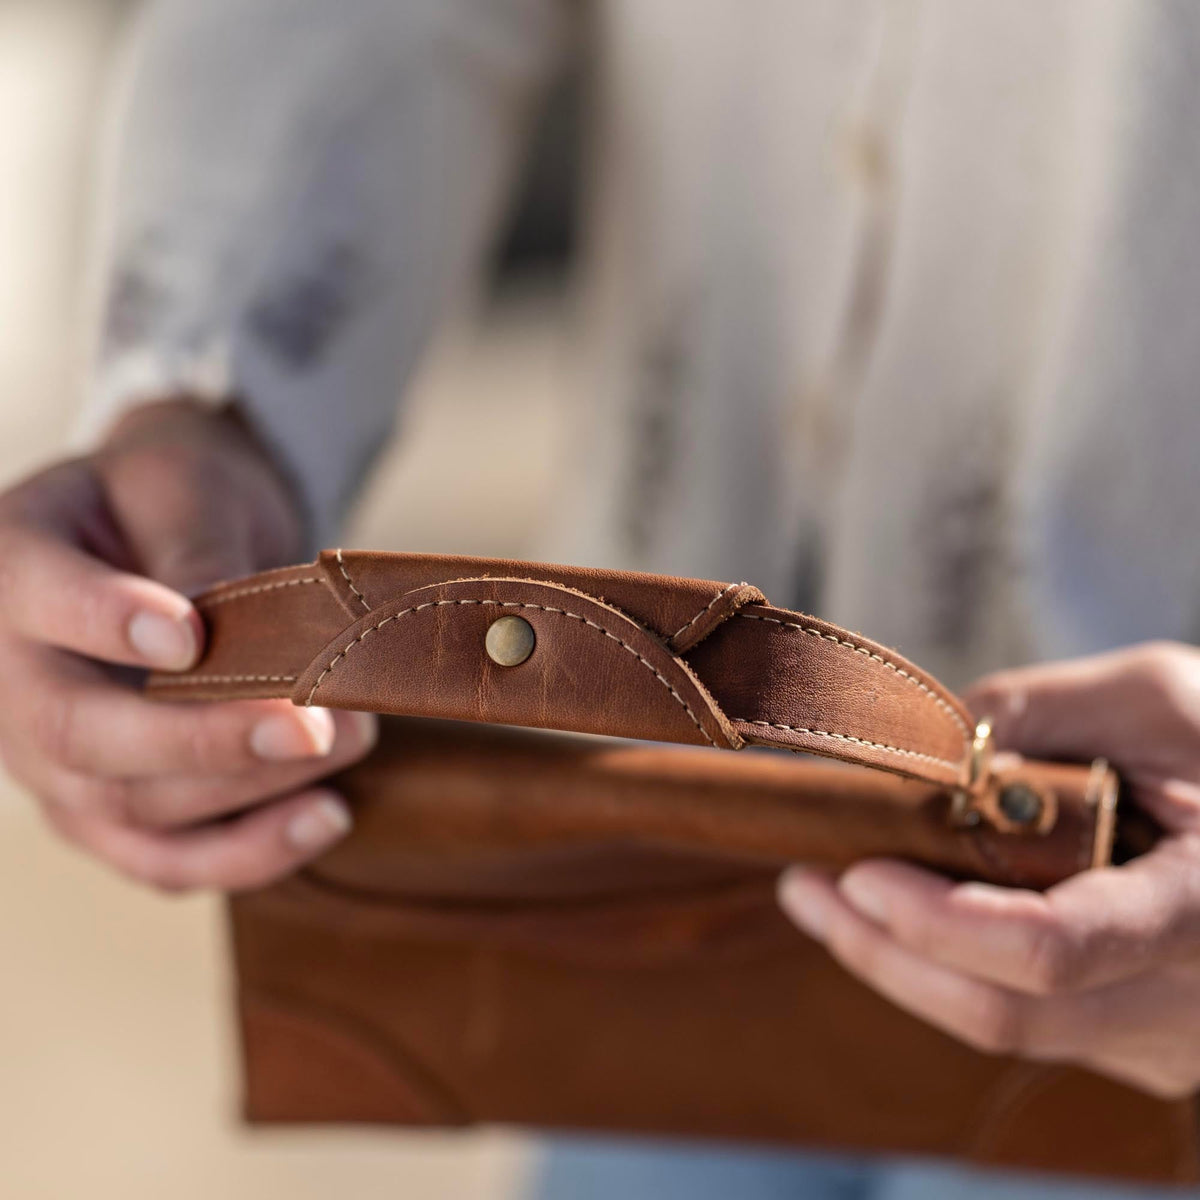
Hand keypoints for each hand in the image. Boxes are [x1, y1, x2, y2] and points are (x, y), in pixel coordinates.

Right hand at [0, 399, 375, 891]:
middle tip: (307, 725)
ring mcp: (51, 759)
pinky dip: (249, 852)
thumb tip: (232, 645)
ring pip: (131, 809)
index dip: (109, 623)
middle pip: (81, 735)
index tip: (191, 632)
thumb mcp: (182, 489)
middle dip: (203, 740)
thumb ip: (195, 552)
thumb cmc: (171, 498)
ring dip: (250, 791)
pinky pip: (166, 858)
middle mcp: (10, 681)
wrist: (171, 531)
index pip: (45, 605)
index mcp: (12, 572)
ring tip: (347, 742)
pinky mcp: (108, 809)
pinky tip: (327, 815)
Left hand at [779, 641, 1199, 1097]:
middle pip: (1005, 1010)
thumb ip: (1033, 713)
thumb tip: (920, 754)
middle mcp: (1191, 1000)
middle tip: (803, 885)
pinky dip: (943, 970)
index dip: (938, 920)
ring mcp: (1162, 1036)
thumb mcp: (1146, 695)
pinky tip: (894, 918)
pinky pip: (1022, 1020)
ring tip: (819, 897)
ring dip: (898, 964)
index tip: (858, 872)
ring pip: (1002, 1026)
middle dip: (885, 949)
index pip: (1054, 947)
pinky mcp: (1134, 1038)